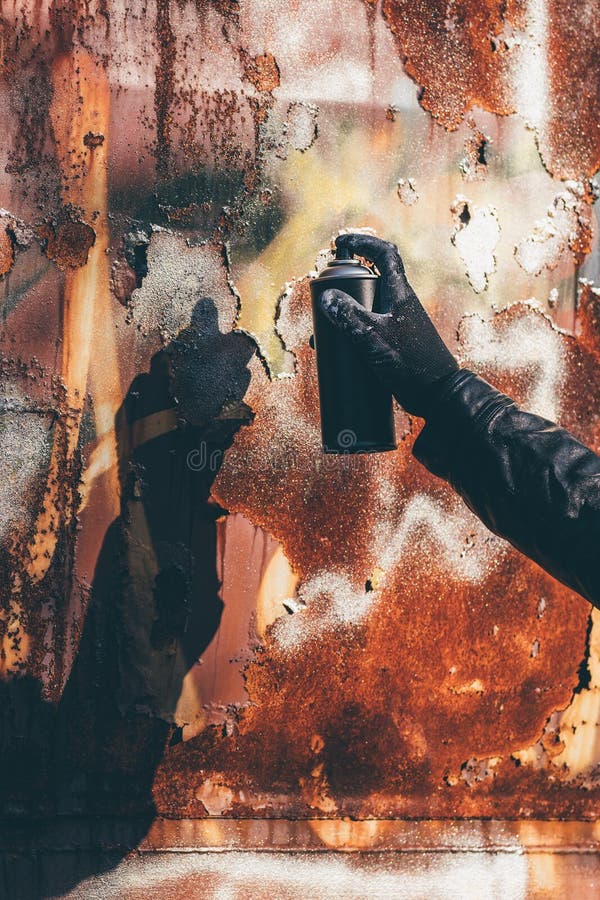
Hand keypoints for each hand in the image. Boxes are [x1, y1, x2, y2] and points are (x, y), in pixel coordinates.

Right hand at [318, 234, 458, 416]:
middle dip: (342, 288)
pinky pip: (368, 333)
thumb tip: (327, 297)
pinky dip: (350, 337)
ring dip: (343, 318)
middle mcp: (399, 306)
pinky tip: (337, 354)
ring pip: (365, 311)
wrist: (437, 395)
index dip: (363, 243)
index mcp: (400, 294)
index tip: (341, 243)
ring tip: (322, 336)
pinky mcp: (394, 346)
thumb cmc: (411, 364)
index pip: (384, 255)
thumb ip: (349, 316)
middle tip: (323, 299)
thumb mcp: (374, 337)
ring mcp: (397, 326)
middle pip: (368, 284)